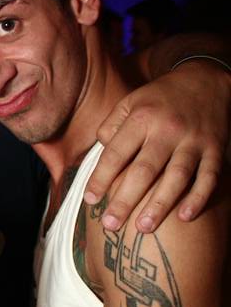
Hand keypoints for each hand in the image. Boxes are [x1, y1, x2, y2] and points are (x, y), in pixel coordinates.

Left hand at [84, 61, 229, 232]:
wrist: (206, 79)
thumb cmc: (161, 99)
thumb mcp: (132, 101)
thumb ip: (112, 126)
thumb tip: (100, 152)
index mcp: (142, 118)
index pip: (117, 153)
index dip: (101, 177)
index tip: (90, 199)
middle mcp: (167, 130)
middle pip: (144, 170)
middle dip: (125, 199)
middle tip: (110, 224)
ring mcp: (194, 141)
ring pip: (177, 176)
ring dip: (160, 204)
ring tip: (143, 227)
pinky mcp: (216, 149)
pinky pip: (209, 177)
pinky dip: (198, 197)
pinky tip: (185, 217)